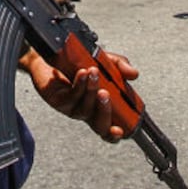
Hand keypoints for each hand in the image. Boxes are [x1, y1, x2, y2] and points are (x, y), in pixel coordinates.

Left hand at [24, 49, 139, 141]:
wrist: (53, 53)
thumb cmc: (79, 62)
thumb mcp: (105, 61)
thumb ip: (120, 66)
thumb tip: (134, 74)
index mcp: (98, 107)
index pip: (108, 128)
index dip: (114, 134)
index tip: (120, 131)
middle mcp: (86, 111)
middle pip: (98, 125)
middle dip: (105, 112)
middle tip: (106, 94)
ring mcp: (71, 107)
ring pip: (85, 108)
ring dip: (91, 90)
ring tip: (94, 72)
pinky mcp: (58, 100)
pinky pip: (71, 97)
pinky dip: (79, 85)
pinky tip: (82, 73)